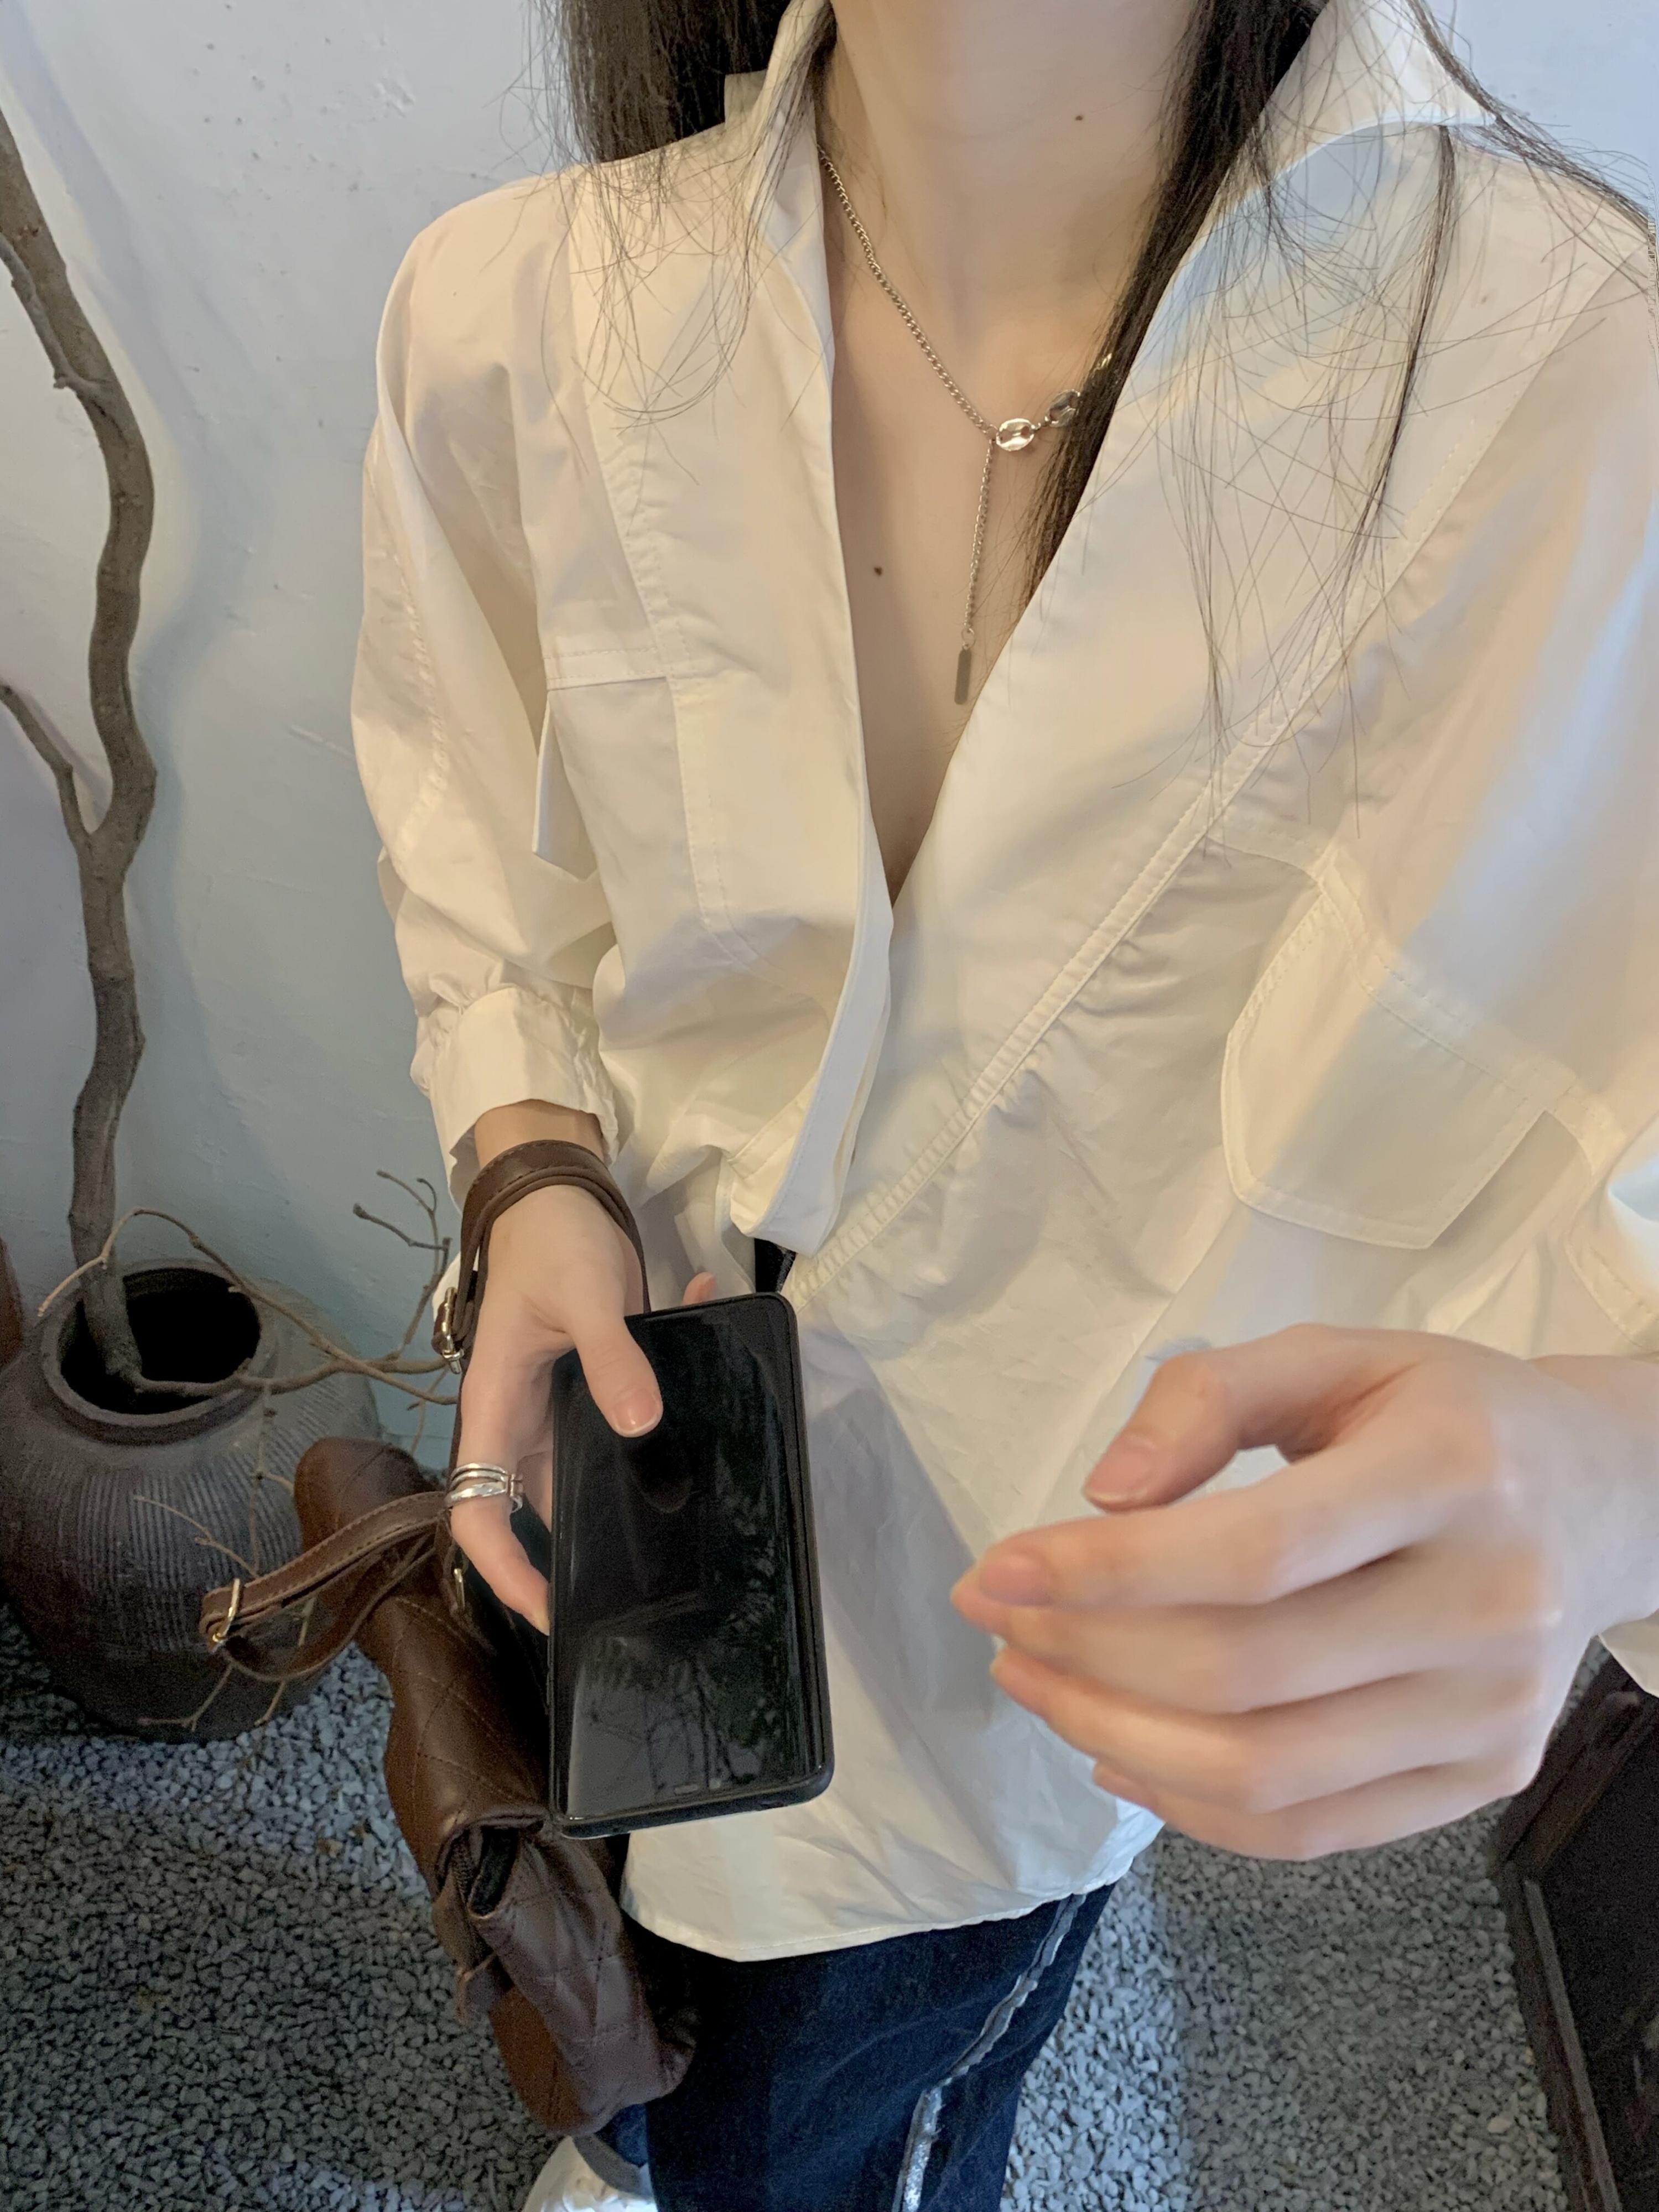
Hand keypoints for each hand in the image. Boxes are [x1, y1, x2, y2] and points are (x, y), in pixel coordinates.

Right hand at [449, 1163, 715, 1633]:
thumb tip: (638, 1426)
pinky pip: (624, 1420)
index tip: (552, 1611)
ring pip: (586, 1472)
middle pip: (536, 1508)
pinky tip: (712, 1391)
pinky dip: (663, 1415)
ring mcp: (558, 1405)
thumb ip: (611, 1357)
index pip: (477, 1510)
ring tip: (684, 1530)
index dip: (504, 1570)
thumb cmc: (552, 1238)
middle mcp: (520, 1418)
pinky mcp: (596, 1384)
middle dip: (580, 1551)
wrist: (559, 1186)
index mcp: (495, 1405)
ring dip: (630, 1491)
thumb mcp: (585, 1294)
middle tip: (639, 1592)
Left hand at [951, 1325, 1658, 1860]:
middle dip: (1087, 1656)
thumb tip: (1106, 1495)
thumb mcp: (1333, 1356)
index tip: (999, 1569)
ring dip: (1114, 1736)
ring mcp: (1491, 1710)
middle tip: (1000, 1623)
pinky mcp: (1484, 1779)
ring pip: (1264, 1771)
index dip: (1109, 1572)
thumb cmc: (1441, 1415)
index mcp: (1453, 1474)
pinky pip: (1309, 1830)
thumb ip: (1209, 1396)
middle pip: (1244, 1672)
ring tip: (1036, 1682)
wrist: (1600, 1496)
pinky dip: (1190, 1807)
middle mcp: (1488, 1605)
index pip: (1254, 1551)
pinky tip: (1115, 1750)